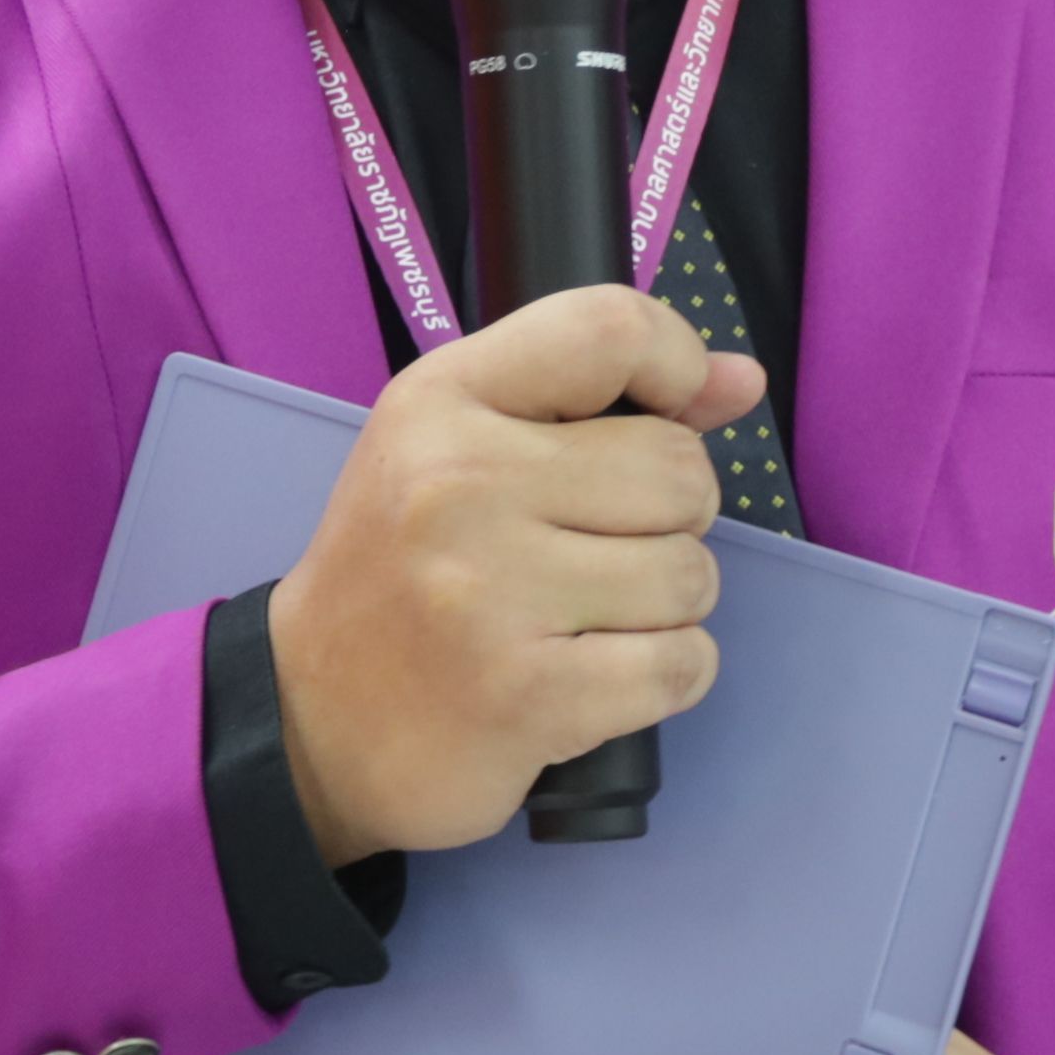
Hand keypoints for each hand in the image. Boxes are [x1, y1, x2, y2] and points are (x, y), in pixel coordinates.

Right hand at [267, 284, 772, 860]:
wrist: (313, 725)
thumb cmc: (403, 575)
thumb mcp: (461, 452)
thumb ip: (602, 400)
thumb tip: (742, 382)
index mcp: (439, 403)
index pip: (609, 329)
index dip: (678, 363)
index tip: (674, 411)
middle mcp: (460, 484)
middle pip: (678, 470)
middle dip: (669, 519)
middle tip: (594, 553)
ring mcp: (492, 595)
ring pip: (691, 574)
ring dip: (666, 607)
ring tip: (586, 620)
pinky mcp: (529, 696)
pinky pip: (683, 663)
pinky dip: (668, 675)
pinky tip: (601, 676)